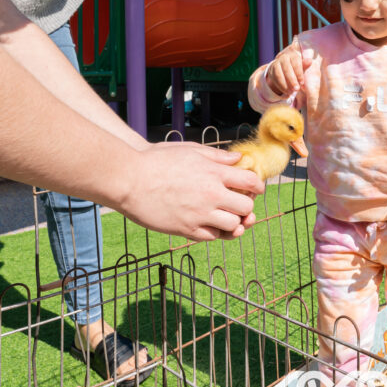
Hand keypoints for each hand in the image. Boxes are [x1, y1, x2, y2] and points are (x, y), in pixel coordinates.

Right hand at [120, 142, 264, 240]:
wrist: (129, 180)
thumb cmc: (156, 161)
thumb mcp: (190, 150)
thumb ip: (217, 156)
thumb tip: (238, 159)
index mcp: (214, 173)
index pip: (251, 182)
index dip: (257, 186)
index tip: (254, 189)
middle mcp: (211, 194)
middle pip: (247, 207)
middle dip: (246, 206)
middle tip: (238, 203)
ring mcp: (200, 214)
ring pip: (234, 226)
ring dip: (233, 221)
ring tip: (223, 215)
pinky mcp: (187, 229)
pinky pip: (213, 237)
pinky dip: (216, 232)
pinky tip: (209, 223)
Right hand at [266, 47, 308, 95]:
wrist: (285, 68)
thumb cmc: (297, 68)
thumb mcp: (302, 67)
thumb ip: (305, 65)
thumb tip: (310, 61)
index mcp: (293, 55)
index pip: (295, 63)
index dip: (299, 74)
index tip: (302, 83)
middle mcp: (283, 57)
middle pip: (286, 69)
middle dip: (292, 80)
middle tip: (296, 89)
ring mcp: (276, 64)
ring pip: (279, 75)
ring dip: (285, 85)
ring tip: (291, 93)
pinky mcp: (271, 71)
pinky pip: (275, 79)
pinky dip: (281, 87)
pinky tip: (286, 92)